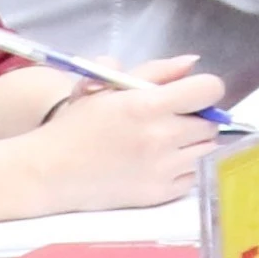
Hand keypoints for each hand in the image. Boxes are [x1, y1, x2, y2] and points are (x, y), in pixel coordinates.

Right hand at [9, 66, 217, 213]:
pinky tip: (157, 164)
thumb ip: (154, 71)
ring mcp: (163, 168)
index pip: (209, 90)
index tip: (189, 95)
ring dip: (192, 144)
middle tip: (170, 121)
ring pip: (208, 149)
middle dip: (196, 118)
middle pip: (212, 123)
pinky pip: (193, 176)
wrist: (46, 172)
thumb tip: (192, 63)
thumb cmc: (76, 125)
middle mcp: (161, 137)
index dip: (203, 89)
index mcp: (148, 106)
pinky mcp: (160, 193)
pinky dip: (183, 169)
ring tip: (162, 142)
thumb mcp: (107, 87)